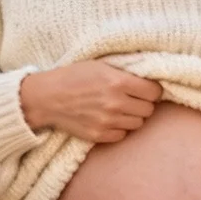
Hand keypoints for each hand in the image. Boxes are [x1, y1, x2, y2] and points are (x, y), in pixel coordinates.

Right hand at [19, 60, 162, 142]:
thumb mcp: (101, 65)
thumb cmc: (74, 76)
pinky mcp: (98, 135)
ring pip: (138, 124)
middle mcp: (115, 103)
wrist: (46, 97)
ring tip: (120, 108)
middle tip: (133, 98)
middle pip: (148, 109)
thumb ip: (125, 72)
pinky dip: (119, 128)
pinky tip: (110, 118)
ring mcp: (107, 121)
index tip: (147, 89)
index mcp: (118, 82)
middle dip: (144, 103)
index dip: (153, 90)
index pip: (154, 92)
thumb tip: (149, 77)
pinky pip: (122, 135)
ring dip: (132, 116)